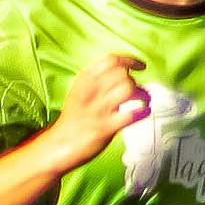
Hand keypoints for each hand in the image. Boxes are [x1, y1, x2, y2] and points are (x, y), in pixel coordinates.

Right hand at [51, 50, 149, 169]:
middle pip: (121, 73)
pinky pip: (130, 115)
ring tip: (143, 100)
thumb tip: (121, 72)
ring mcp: (98, 110)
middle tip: (137, 89)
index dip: (129, 60)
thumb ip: (96, 80)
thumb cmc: (73, 119)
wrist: (60, 144)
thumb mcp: (79, 91)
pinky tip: (144, 112)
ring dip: (141, 94)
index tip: (139, 66)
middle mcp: (90, 92)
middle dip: (134, 80)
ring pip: (127, 89)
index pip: (110, 60)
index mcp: (84, 80)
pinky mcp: (105, 128)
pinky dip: (142, 112)